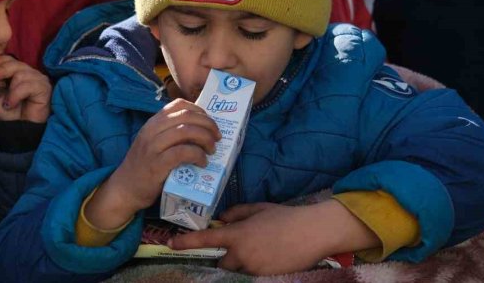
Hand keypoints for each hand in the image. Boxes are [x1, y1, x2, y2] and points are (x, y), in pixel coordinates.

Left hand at [0, 55, 50, 122]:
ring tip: (7, 102)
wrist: (21, 129)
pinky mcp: (45, 88)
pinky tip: (12, 104)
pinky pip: (28, 85)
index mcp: (19, 72)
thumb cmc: (11, 113)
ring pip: (21, 74)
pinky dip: (17, 95)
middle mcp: (30, 73)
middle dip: (1, 69)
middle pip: (15, 63)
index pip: (10, 59)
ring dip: (10, 89)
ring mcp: (39, 79)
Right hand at [85, 99, 220, 228]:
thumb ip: (169, 134)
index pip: (179, 105)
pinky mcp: (157, 164)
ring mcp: (153, 147)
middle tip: (217, 137)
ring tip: (211, 150)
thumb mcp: (153, 143)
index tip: (210, 122)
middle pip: (186, 116)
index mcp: (152, 123)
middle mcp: (152, 130)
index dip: (199, 111)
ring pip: (186, 131)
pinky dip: (198, 155)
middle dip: (208, 124)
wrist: (125, 188)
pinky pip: (183, 152)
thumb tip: (200, 130)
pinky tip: (202, 162)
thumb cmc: (144, 166)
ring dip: (205, 139)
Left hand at [168, 200, 378, 274]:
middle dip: (225, 256)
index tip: (171, 244)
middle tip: (238, 245)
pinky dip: (254, 266)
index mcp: (237, 235)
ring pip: (236, 268)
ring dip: (240, 261)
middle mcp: (241, 254)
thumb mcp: (258, 209)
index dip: (186, 242)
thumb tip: (222, 218)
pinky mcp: (265, 277)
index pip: (205, 240)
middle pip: (221, 261)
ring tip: (259, 248)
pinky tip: (268, 255)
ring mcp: (253, 268)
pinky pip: (251, 274)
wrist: (313, 233)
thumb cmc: (284, 217)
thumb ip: (236, 213)